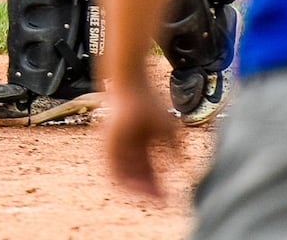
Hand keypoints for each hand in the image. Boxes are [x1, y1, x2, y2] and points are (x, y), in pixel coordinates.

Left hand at [104, 82, 180, 199]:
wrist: (129, 85)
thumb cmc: (148, 102)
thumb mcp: (166, 129)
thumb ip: (173, 149)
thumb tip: (181, 167)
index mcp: (139, 145)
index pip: (147, 172)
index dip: (158, 186)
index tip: (168, 197)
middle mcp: (125, 149)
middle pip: (135, 176)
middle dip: (148, 191)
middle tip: (160, 202)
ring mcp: (114, 147)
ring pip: (123, 176)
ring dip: (137, 189)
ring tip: (150, 197)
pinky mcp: (106, 145)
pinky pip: (113, 169)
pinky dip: (124, 180)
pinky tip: (135, 185)